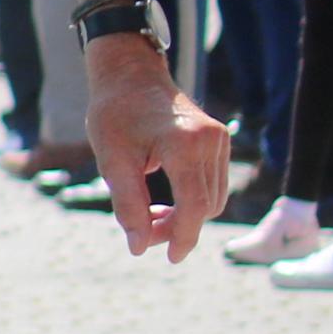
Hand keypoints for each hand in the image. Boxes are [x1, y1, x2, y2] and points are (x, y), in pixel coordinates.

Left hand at [82, 44, 231, 259]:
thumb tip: (139, 247)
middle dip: (178, 228)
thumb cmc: (114, 115)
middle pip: (205, 205)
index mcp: (184, 144)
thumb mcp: (112, 161)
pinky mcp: (220, 139)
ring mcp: (220, 138)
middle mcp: (211, 140)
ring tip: (148, 217)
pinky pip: (213, 183)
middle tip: (142, 235)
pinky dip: (192, 200)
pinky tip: (163, 203)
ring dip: (186, 217)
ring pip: (213, 198)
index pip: (194, 205)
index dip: (183, 236)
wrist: (130, 75)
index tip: (169, 257)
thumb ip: (127, 205)